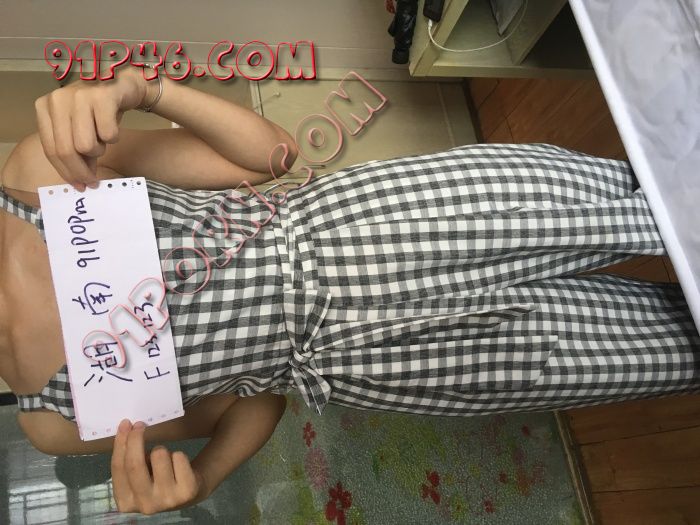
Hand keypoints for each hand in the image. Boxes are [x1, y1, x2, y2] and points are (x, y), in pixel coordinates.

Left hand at [33, 67, 149, 190]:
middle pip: (66, 150)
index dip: (66, 172)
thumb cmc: (99, 110)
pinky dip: (114, 137)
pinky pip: (108, 134)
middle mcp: (57, 99)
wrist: (123, 84)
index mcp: (45, 107)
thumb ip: (76, 151)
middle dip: (82, 171)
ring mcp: (79, 96)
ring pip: (86, 145)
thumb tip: (80, 180)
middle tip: (94, 181)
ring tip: (104, 139)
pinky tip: (114, 126)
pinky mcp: (102, 97)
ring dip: (100, 149)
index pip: (51, 149)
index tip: (79, 185)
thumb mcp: (80, 129)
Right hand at [111, 419, 206, 514]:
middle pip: (135, 464)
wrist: (189, 491)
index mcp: (126, 503)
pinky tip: (180, 465)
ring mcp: (168, 500)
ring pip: (159, 456)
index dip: (121, 443)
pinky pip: (179, 457)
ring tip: (165, 458)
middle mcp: (146, 506)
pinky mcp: (188, 491)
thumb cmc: (158, 478)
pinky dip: (178, 454)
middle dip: (136, 439)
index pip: (118, 468)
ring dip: (161, 449)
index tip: (126, 424)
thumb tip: (125, 427)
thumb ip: (128, 458)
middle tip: (140, 425)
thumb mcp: (139, 474)